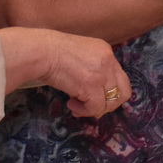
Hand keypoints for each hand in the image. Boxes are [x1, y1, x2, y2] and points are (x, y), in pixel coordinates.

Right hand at [0, 27, 130, 118]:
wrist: (39, 51)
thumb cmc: (49, 51)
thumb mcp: (78, 53)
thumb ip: (91, 66)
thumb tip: (92, 90)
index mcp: (105, 50)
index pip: (119, 77)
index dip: (108, 91)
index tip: (92, 95)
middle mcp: (108, 61)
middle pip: (123, 91)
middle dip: (108, 103)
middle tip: (90, 105)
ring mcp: (102, 74)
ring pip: (111, 103)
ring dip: (94, 108)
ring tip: (75, 105)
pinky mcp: (92, 86)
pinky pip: (96, 108)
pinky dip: (84, 112)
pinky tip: (71, 105)